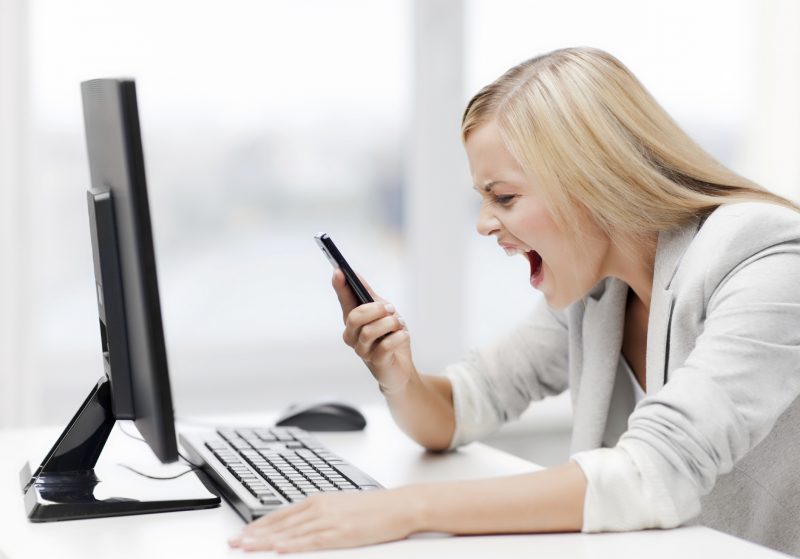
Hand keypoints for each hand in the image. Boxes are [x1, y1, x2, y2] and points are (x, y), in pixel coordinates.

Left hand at [228, 488, 418, 552]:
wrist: (400, 505)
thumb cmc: (375, 508)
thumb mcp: (342, 506)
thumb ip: (320, 514)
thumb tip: (300, 525)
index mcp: (319, 500)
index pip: (281, 514)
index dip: (258, 525)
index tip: (242, 534)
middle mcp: (319, 508)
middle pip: (280, 523)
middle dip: (254, 534)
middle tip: (233, 542)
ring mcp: (329, 520)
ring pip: (290, 533)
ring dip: (265, 541)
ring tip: (245, 547)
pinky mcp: (341, 533)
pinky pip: (311, 541)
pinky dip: (293, 545)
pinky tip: (278, 549)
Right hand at [332, 270, 414, 392]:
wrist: (400, 369)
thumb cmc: (389, 338)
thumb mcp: (382, 312)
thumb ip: (368, 295)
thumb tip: (355, 275)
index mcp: (353, 321)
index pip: (343, 300)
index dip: (340, 286)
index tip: (338, 271)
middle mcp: (353, 336)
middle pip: (354, 317)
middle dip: (375, 309)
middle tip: (389, 309)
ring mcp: (362, 350)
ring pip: (369, 331)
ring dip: (389, 323)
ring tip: (398, 324)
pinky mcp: (376, 362)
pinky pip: (385, 345)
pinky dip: (398, 337)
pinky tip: (402, 336)